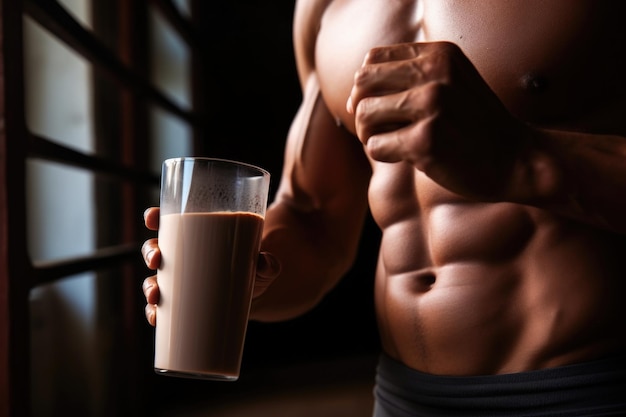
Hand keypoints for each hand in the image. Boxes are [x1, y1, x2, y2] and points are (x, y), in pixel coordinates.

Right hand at [141, 207, 281, 326]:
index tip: (152, 217)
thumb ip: (268, 264)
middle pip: (156, 249)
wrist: (256, 300)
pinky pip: (161, 308)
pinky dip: (154, 312)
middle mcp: (183, 257)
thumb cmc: (254, 271)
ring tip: (155, 294)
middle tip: (157, 260)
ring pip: (154, 278)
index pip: (170, 221)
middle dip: (150, 252)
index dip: (155, 217)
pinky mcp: (183, 304)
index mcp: (197, 236)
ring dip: (148, 285)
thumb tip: (264, 262)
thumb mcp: (264, 266)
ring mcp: (181, 281)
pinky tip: (155, 316)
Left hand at [347, 41, 528, 201]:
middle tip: (376, 128)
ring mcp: (431, 106)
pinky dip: (384, 154)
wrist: (517, 159)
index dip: (365, 85)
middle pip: (362, 83)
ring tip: (391, 143)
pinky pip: (375, 146)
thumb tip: (353, 96)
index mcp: (438, 54)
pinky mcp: (425, 140)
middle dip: (361, 108)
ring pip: (364, 114)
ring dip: (368, 134)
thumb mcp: (452, 83)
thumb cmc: (476, 125)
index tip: (378, 106)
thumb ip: (411, 77)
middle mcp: (434, 73)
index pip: (372, 59)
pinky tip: (406, 156)